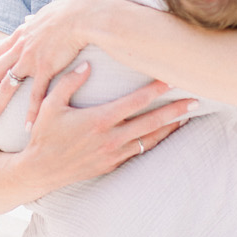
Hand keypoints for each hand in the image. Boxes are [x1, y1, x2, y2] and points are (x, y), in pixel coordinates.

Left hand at [0, 0, 99, 122]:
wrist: (80, 14)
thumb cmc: (68, 12)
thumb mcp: (44, 13)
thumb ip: (34, 21)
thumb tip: (28, 19)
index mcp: (21, 34)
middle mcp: (21, 47)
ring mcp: (31, 59)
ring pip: (9, 85)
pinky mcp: (46, 68)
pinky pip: (36, 94)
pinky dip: (31, 111)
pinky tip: (27, 125)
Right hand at [21, 61, 195, 193]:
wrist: (40, 170)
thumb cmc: (44, 135)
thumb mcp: (51, 105)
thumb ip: (69, 83)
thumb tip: (87, 65)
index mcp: (99, 120)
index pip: (134, 102)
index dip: (155, 90)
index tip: (171, 79)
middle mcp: (111, 138)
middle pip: (151, 122)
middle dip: (175, 110)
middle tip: (195, 101)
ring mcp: (113, 154)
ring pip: (150, 139)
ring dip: (170, 127)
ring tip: (187, 116)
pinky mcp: (112, 164)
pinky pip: (139, 151)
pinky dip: (155, 141)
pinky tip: (164, 134)